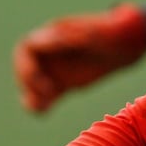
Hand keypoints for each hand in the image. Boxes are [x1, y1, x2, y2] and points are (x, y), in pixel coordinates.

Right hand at [13, 3, 145, 112]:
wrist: (121, 46)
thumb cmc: (110, 35)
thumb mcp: (98, 32)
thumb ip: (82, 35)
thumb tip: (64, 39)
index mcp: (52, 36)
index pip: (29, 47)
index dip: (30, 62)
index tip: (42, 72)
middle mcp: (47, 53)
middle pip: (24, 66)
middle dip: (29, 79)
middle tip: (47, 91)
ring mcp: (53, 68)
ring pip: (32, 84)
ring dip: (32, 94)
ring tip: (40, 106)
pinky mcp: (61, 84)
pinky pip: (46, 96)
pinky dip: (41, 105)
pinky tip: (43, 113)